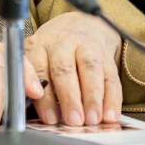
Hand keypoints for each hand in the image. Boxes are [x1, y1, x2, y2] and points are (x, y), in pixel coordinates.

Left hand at [25, 12, 121, 126]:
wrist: (81, 24)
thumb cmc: (52, 51)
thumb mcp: (35, 58)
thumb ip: (32, 81)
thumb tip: (33, 112)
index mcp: (38, 46)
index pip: (37, 69)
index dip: (41, 92)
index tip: (46, 112)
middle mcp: (61, 44)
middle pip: (64, 69)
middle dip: (69, 98)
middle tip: (73, 120)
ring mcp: (86, 47)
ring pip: (90, 70)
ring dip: (92, 98)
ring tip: (92, 120)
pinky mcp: (106, 56)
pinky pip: (111, 77)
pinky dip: (112, 99)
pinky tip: (110, 115)